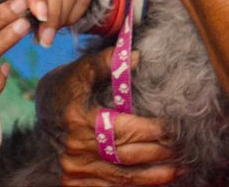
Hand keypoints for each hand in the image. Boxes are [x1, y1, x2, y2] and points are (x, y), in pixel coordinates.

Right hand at [36, 48, 177, 185]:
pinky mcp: (75, 184)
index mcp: (79, 120)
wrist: (41, 117)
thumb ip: (105, 62)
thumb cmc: (64, 91)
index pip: (126, 129)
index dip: (155, 130)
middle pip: (129, 156)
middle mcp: (76, 150)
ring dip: (156, 176)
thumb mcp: (78, 71)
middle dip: (161, 153)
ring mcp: (76, 171)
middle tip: (187, 148)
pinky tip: (158, 180)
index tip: (176, 126)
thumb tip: (136, 55)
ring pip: (124, 179)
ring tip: (181, 168)